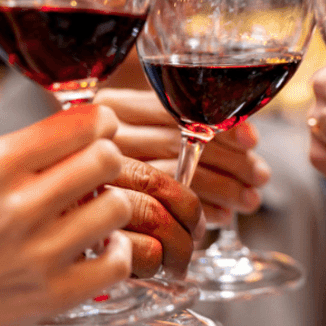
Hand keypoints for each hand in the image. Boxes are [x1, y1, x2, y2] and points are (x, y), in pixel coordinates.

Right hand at [0, 105, 134, 325]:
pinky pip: (117, 262)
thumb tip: (78, 127)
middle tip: (99, 174)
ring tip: (95, 214)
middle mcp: (19, 205)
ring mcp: (38, 253)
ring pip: (118, 207)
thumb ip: (18, 154)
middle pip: (107, 159)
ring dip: (113, 206)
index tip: (101, 130)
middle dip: (109, 161)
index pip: (79, 124)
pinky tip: (99, 250)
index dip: (100, 123)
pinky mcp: (52, 296)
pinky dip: (116, 253)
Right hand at [95, 87, 266, 227]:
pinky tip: (223, 215)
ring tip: (250, 198)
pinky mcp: (107, 213)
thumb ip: (184, 125)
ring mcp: (99, 176)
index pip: (172, 111)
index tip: (252, 140)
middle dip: (229, 161)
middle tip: (260, 175)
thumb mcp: (145, 132)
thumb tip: (247, 136)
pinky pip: (162, 213)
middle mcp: (101, 140)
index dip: (218, 126)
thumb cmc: (121, 164)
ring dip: (222, 188)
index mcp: (110, 109)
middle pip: (176, 143)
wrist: (64, 206)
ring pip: (173, 178)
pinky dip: (200, 213)